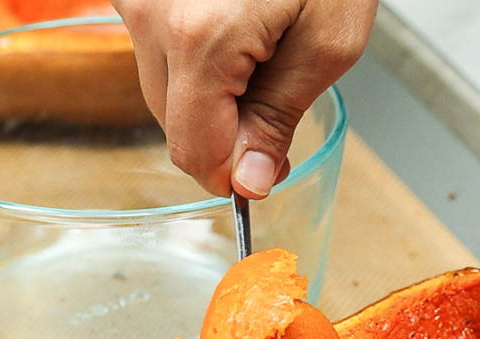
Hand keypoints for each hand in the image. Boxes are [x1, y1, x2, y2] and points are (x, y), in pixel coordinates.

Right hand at [111, 0, 377, 197]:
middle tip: (275, 100)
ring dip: (208, 97)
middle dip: (224, 133)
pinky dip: (193, 63)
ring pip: (162, 92)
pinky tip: (231, 31)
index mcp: (201, 38)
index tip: (264, 172)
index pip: (195, 149)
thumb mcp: (328, 39)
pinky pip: (156, 53)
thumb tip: (247, 180)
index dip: (232, 174)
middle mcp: (151, 16)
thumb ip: (279, 116)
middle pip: (174, 125)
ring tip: (258, 49)